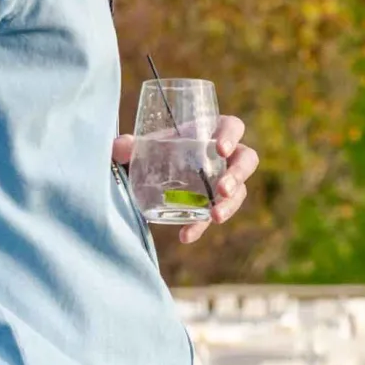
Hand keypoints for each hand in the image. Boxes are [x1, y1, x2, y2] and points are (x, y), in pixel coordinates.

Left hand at [114, 116, 259, 244]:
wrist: (156, 169)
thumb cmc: (159, 146)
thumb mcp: (146, 143)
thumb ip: (131, 145)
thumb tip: (118, 147)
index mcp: (214, 131)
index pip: (233, 128)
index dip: (231, 136)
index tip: (220, 149)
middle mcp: (226, 157)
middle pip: (247, 160)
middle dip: (237, 175)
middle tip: (222, 188)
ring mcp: (224, 181)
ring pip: (240, 191)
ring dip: (230, 204)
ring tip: (215, 216)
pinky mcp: (213, 203)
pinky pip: (212, 215)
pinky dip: (200, 226)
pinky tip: (186, 236)